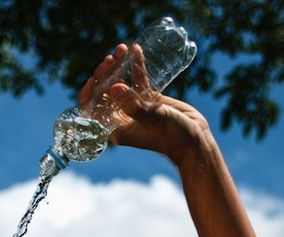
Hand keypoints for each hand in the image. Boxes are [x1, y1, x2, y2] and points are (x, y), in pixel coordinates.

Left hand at [78, 43, 211, 165]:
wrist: (195, 140)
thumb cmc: (172, 136)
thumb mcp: (152, 119)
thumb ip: (133, 105)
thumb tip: (114, 88)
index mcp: (116, 128)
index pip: (92, 110)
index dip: (88, 95)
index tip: (92, 79)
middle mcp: (122, 118)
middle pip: (105, 92)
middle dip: (105, 73)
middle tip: (111, 58)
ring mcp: (135, 107)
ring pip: (120, 83)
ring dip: (118, 65)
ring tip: (122, 48)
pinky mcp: (149, 100)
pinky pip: (138, 81)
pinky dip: (135, 66)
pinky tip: (136, 50)